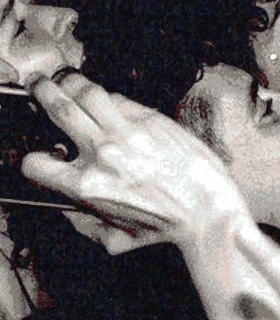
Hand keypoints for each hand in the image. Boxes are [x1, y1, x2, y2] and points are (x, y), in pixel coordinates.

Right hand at [23, 71, 244, 252]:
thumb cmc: (163, 228)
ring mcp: (128, 133)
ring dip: (72, 82)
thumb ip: (82, 225)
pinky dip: (106, 97)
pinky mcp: (153, 120)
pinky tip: (103, 99)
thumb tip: (67, 208)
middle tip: (37, 85)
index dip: (32, 161)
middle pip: (59, 109)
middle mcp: (102, 153)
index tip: (41, 158)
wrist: (207, 209)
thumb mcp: (112, 239)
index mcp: (85, 186)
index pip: (34, 164)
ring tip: (65, 79)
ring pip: (89, 93)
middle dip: (42, 92)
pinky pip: (120, 100)